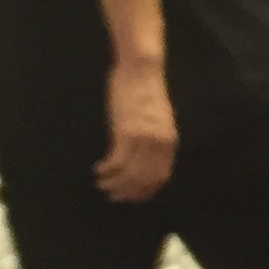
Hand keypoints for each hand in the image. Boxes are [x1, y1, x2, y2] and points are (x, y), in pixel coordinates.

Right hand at [96, 61, 176, 202]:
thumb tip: (145, 161)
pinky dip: (107, 171)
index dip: (145, 191)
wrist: (142, 71)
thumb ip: (155, 141)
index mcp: (169, 142)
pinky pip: (116, 162)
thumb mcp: (158, 121)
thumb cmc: (146, 92)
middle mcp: (159, 144)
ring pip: (129, 174)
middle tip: (113, 196)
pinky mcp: (125, 132)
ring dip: (114, 183)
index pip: (160, 177)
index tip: (133, 197)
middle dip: (127, 192)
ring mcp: (143, 139)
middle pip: (144, 180)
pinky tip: (99, 170)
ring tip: (102, 185)